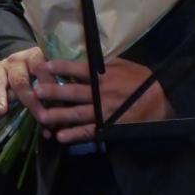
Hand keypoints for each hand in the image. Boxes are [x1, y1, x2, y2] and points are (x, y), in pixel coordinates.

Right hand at [0, 47, 53, 124]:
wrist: (7, 93)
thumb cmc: (29, 94)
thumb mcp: (40, 98)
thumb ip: (47, 106)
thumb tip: (56, 126)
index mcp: (35, 60)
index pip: (43, 69)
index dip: (50, 85)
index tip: (58, 100)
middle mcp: (17, 62)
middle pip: (21, 79)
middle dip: (30, 99)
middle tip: (38, 116)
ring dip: (1, 97)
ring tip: (2, 110)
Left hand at [32, 57, 172, 143]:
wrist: (158, 104)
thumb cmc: (141, 81)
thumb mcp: (125, 65)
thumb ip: (105, 63)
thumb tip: (86, 58)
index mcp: (105, 76)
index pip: (79, 69)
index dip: (61, 67)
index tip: (44, 66)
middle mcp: (102, 93)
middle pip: (73, 92)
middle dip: (53, 92)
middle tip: (35, 91)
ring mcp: (104, 112)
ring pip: (77, 113)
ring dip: (58, 115)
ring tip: (41, 116)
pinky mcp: (108, 127)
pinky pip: (88, 131)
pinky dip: (74, 135)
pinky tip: (60, 137)